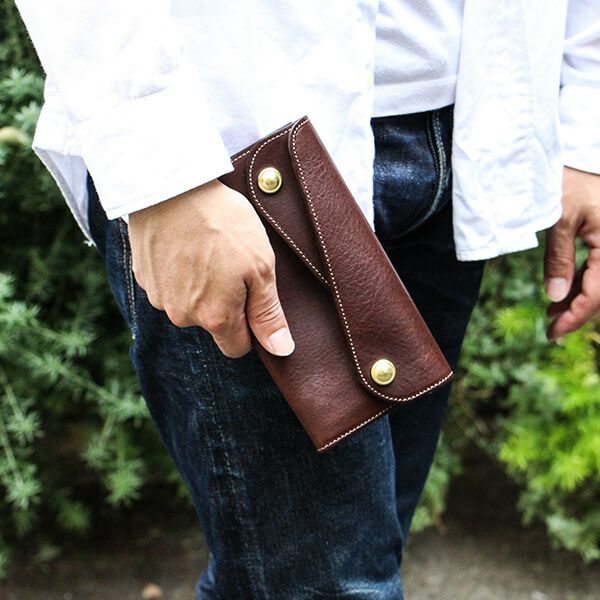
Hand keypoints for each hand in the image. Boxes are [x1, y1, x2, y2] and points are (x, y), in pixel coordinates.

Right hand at [128, 179, 294, 357]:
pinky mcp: (143, 278)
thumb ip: (268, 314)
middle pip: (212, 325)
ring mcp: (159, 298)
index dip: (249, 328)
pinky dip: (179, 273)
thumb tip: (280, 349)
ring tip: (207, 250)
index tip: (252, 299)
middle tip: (231, 265)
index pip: (237, 348)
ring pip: (189, 305)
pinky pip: (169, 287)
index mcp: (215, 318)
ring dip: (200, 288)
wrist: (172, 187)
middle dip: (225, 305)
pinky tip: (187, 246)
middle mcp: (183, 317)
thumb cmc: (223, 224)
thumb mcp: (260, 267)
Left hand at [544, 166, 599, 340]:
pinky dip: (580, 281)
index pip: (597, 294)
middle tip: (550, 329)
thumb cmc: (568, 181)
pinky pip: (597, 267)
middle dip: (577, 311)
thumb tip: (554, 296)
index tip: (552, 333)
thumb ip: (559, 259)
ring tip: (551, 313)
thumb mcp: (560, 220)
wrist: (575, 152)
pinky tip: (561, 292)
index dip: (575, 316)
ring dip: (578, 298)